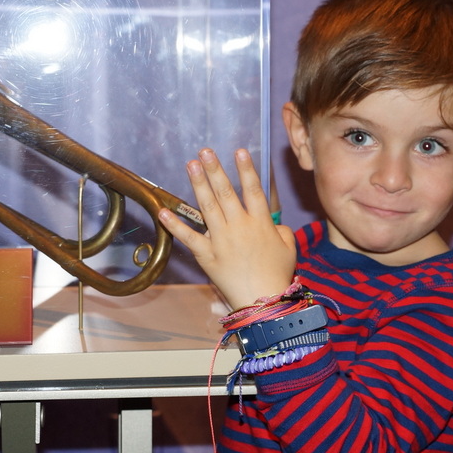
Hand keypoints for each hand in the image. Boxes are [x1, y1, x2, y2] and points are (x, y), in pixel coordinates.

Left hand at [158, 148, 296, 309]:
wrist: (264, 301)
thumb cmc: (278, 275)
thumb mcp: (289, 249)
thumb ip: (283, 231)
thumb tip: (274, 224)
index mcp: (261, 223)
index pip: (253, 189)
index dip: (246, 169)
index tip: (239, 151)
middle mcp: (239, 226)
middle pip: (226, 192)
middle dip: (215, 169)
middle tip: (205, 152)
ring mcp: (221, 239)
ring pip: (207, 206)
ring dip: (198, 184)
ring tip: (191, 165)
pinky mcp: (207, 255)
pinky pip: (189, 237)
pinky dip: (175, 225)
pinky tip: (163, 212)